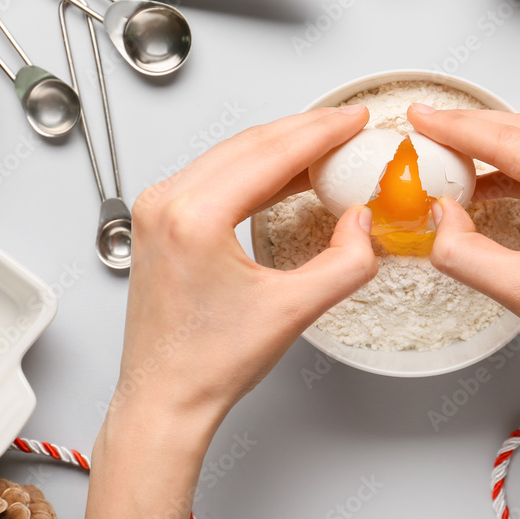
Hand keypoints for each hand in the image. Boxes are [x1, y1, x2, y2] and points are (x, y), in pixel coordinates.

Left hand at [86, 106, 377, 518]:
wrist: (166, 398)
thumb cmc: (208, 364)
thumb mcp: (294, 311)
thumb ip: (345, 263)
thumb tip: (363, 224)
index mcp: (195, 217)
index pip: (272, 153)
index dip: (322, 132)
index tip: (353, 121)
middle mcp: (167, 203)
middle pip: (250, 143)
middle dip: (305, 130)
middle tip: (346, 127)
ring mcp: (157, 209)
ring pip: (231, 154)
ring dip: (281, 146)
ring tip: (325, 148)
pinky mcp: (158, 220)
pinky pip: (214, 174)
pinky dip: (256, 168)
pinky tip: (286, 175)